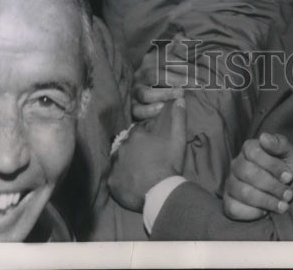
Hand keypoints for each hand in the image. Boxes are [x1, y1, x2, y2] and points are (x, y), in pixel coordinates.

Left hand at [107, 96, 186, 210]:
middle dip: (134, 150)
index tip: (151, 146)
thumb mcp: (178, 140)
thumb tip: (180, 99)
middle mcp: (122, 147)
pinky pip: (114, 178)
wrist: (161, 192)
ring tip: (137, 172)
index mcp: (137, 136)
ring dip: (126, 163)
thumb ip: (178, 118)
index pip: (138, 132)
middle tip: (145, 161)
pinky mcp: (112, 182)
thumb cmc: (169, 164)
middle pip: (127, 145)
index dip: (144, 138)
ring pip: (119, 160)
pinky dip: (120, 179)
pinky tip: (130, 183)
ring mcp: (115, 165)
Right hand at [132, 33, 192, 119]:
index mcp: (149, 62)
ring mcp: (134, 92)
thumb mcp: (166, 60)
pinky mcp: (131, 109)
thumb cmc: (160, 78)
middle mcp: (140, 76)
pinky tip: (161, 109)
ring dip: (163, 94)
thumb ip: (177, 48)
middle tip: (195, 84)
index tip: (198, 71)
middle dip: (177, 79)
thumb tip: (184, 36)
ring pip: (145, 93)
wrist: (138, 99)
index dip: (181, 64)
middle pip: (155, 75)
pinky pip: (136, 110)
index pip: (164, 60)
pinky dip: (148, 110)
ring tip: (180, 94)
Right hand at [222, 133, 292, 220]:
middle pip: (248, 173)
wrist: (286, 192)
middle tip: (288, 194)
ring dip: (267, 201)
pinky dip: (253, 213)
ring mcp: (231, 184)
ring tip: (283, 206)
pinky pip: (234, 209)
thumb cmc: (287, 170)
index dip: (272, 165)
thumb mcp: (290, 155)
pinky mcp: (229, 203)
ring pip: (243, 192)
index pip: (254, 152)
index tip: (288, 177)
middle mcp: (236, 164)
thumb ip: (279, 143)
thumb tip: (264, 138)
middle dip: (272, 186)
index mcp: (249, 148)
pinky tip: (266, 212)